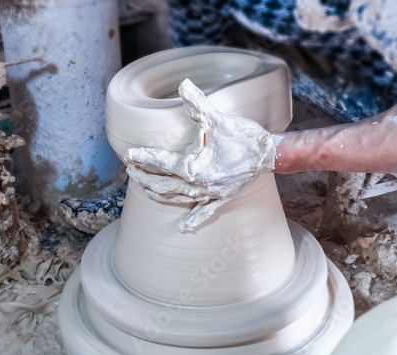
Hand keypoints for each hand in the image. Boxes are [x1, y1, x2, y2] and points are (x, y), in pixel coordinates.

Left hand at [123, 78, 275, 231]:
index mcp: (192, 167)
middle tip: (130, 171)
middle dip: (144, 177)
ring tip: (144, 189)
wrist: (269, 154)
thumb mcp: (218, 120)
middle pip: (162, 184)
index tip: (128, 155)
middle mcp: (197, 185)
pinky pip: (204, 213)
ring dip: (158, 193)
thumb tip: (183, 84)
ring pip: (176, 198)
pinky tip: (183, 227)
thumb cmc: (243, 138)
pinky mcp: (220, 198)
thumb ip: (198, 104)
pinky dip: (193, 220)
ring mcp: (208, 194)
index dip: (142, 158)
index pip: (160, 162)